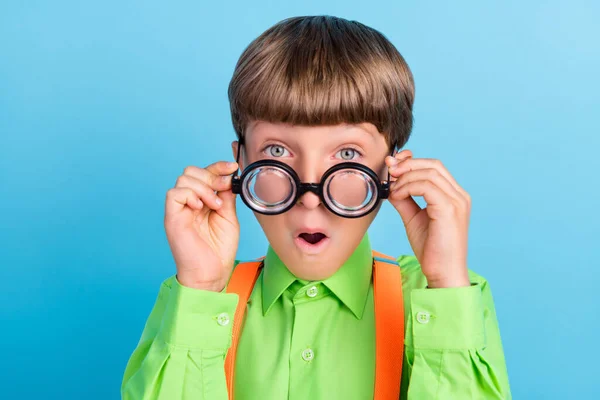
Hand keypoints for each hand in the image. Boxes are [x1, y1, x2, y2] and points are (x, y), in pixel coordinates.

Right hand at [164, 161, 239, 290]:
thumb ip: (227, 196)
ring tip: (215, 205)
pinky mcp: (172, 217)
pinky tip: (201, 208)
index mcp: (203, 200)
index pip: (205, 173)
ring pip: (183, 178)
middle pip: (191, 171)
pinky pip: (174, 193)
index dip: (218, 166)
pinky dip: (190, 195)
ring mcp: (179, 209)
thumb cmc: (219, 250)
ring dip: (204, 187)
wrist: (212, 273)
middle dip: (211, 174)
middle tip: (224, 189)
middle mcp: (189, 202)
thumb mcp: (229, 217)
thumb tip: (230, 175)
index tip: (233, 166)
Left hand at [385, 150, 470, 287]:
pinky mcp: (449, 210)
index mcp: (454, 196)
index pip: (434, 167)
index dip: (412, 162)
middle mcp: (459, 195)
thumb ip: (405, 200)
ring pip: (428, 173)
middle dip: (407, 164)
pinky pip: (426, 187)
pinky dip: (408, 187)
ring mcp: (457, 201)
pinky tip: (398, 196)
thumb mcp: (413, 218)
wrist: (443, 273)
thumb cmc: (432, 250)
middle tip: (389, 171)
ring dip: (405, 177)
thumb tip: (391, 185)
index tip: (393, 165)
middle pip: (433, 164)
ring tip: (393, 189)